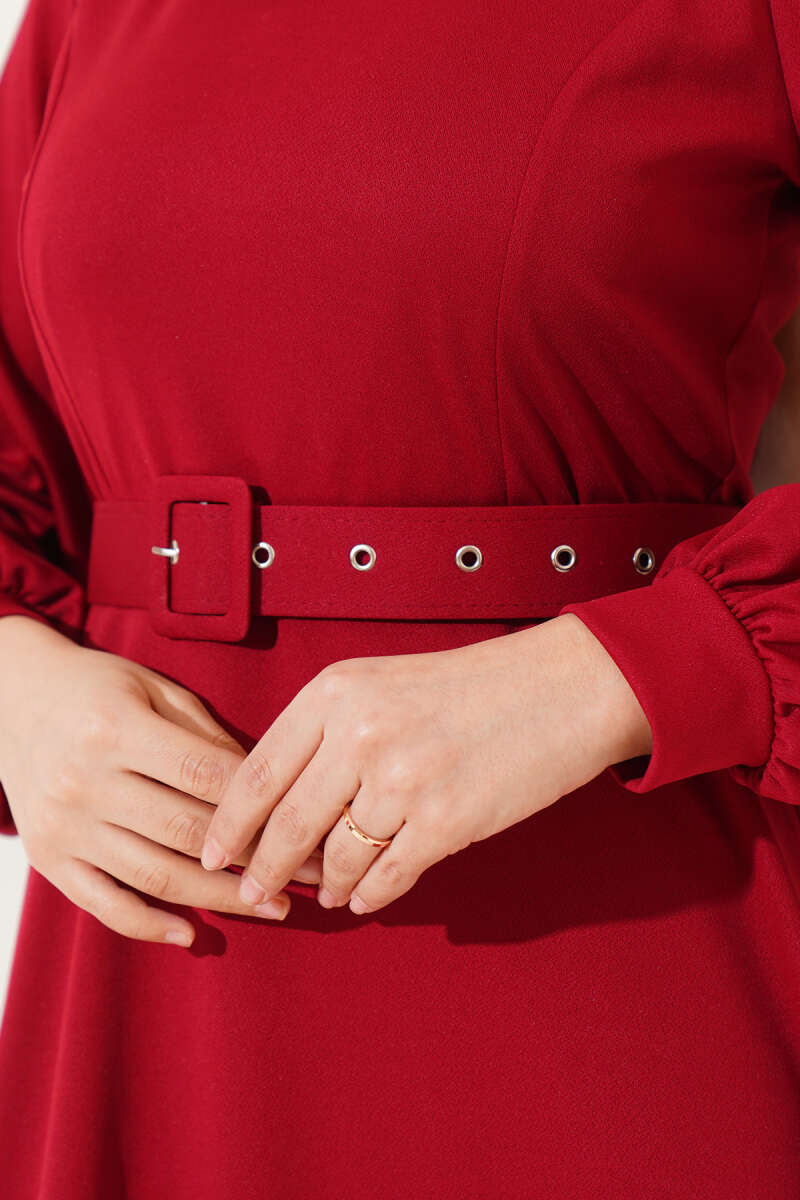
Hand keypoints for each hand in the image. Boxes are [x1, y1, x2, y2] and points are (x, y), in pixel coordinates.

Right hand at [0, 615, 322, 945]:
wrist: (11, 697)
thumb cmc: (95, 687)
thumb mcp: (150, 687)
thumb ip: (203, 732)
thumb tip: (260, 784)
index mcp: (116, 728)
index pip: (204, 774)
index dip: (261, 802)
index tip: (308, 821)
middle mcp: (86, 780)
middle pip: (187, 831)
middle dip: (257, 857)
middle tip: (310, 874)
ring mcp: (64, 825)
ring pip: (155, 875)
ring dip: (221, 899)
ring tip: (274, 907)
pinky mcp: (48, 858)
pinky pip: (104, 904)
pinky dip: (149, 926)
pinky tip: (193, 933)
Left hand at [200, 613, 652, 915]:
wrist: (560, 688)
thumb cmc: (470, 686)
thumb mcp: (383, 683)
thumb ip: (328, 732)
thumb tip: (284, 805)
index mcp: (336, 692)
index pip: (258, 769)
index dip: (229, 821)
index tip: (213, 852)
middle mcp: (360, 734)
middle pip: (288, 822)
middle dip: (265, 867)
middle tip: (251, 891)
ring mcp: (403, 780)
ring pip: (337, 857)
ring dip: (325, 884)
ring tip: (324, 894)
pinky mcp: (445, 822)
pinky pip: (387, 876)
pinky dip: (370, 893)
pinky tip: (364, 897)